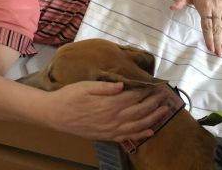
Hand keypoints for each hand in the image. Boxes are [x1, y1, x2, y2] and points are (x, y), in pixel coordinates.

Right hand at [44, 81, 168, 141]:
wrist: (56, 115)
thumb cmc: (69, 96)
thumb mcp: (85, 86)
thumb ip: (104, 86)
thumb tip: (122, 85)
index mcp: (108, 103)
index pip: (133, 96)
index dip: (146, 91)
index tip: (156, 85)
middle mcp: (112, 118)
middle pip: (139, 111)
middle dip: (153, 103)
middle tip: (165, 95)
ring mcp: (110, 129)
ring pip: (137, 125)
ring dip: (152, 118)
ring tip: (164, 111)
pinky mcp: (106, 136)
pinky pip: (127, 137)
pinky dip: (140, 134)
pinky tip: (150, 131)